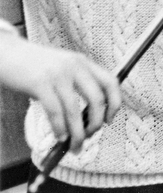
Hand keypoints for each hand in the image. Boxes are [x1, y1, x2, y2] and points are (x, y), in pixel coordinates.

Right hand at [0, 33, 120, 151]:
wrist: (7, 53)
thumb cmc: (35, 67)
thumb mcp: (62, 69)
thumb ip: (76, 85)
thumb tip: (85, 119)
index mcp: (83, 62)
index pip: (111, 82)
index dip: (115, 103)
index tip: (109, 120)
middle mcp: (75, 66)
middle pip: (96, 98)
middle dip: (96, 122)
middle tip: (89, 136)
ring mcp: (58, 74)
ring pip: (74, 109)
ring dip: (77, 132)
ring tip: (75, 146)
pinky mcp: (40, 83)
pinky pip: (55, 111)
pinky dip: (60, 128)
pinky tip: (60, 137)